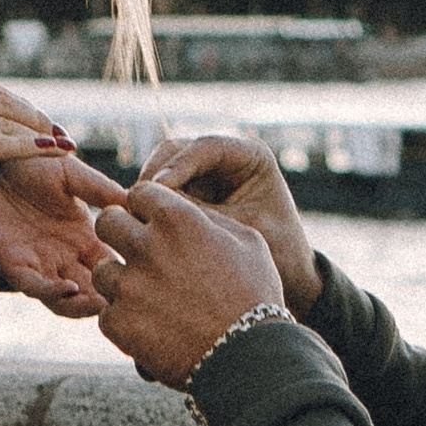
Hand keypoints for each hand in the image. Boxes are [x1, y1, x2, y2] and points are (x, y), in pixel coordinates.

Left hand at [0, 148, 128, 315]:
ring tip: (101, 302)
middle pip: (94, 289)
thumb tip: (138, 200)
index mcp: (83, 236)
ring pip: (67, 299)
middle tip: (131, 301)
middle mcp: (64, 255)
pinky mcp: (14, 265)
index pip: (113, 264)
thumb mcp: (71, 173)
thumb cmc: (27, 162)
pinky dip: (54, 293)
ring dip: (84, 305)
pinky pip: (36, 288)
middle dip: (111, 299)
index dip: (130, 273)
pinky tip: (70, 289)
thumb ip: (101, 189)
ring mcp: (40, 263)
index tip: (151, 277)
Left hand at [91, 181, 287, 386]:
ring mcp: (128, 286)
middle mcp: (147, 247)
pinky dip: (124, 320)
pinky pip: (106, 313)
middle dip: (119, 233)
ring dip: (119, 281)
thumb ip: (209, 219)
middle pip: (106, 221)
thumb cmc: (254, 296)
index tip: (152, 222)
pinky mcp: (118, 322)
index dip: (145, 207)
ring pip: (101, 270)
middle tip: (137, 253)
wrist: (247, 356)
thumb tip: (185, 209)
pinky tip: (149, 327)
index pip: (139, 192)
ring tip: (147, 298)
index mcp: (178, 220)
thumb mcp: (247, 243)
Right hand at [138, 131, 321, 317]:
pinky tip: (139, 230)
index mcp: (250, 156)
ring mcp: (205, 177)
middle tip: (136, 207)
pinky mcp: (190, 197)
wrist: (290, 277)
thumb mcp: (242, 231)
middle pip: (176, 153)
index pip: (208, 147)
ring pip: (162, 172)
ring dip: (146, 195)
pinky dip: (148, 210)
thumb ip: (204, 215)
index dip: (180, 164)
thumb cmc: (280, 253)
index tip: (159, 189)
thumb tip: (153, 207)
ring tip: (135, 221)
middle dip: (155, 178)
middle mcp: (225, 160)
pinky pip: (161, 197)